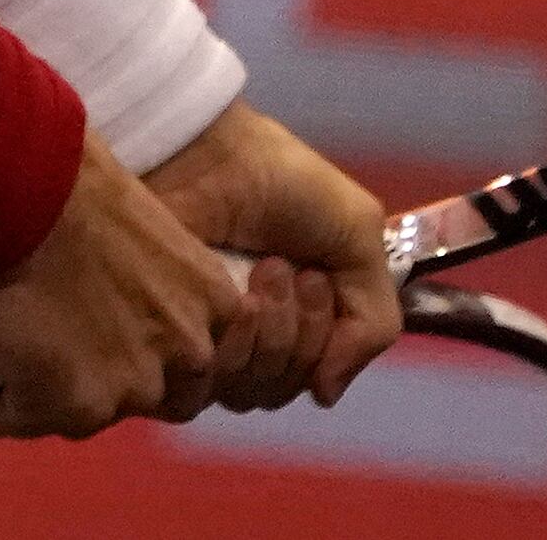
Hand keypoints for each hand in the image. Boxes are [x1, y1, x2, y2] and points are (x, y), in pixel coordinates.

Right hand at [0, 132, 245, 437]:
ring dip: (56, 398)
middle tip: (71, 353)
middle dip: (120, 379)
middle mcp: (187, 351)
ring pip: (93, 414)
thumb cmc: (70, 172)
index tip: (122, 330)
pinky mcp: (72, 403)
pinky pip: (24, 419)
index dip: (162, 346)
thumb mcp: (143, 218)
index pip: (204, 351)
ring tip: (12, 372)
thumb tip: (107, 268)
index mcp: (214, 297)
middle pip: (161, 394)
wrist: (21, 184)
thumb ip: (147, 263)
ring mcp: (132, 386)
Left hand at [136, 100, 400, 407]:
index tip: (317, 278)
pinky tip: (235, 295)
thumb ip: (373, 320)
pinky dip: (238, 344)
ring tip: (263, 270)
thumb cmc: (279, 179)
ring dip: (275, 332)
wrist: (205, 151)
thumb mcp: (358, 234)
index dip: (331, 341)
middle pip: (288, 387)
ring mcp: (209, 336)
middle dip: (303, 332)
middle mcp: (250, 333)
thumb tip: (325, 395)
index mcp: (295, 314)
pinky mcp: (173, 338)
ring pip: (254, 392)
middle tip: (289, 269)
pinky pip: (213, 384)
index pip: (319, 375)